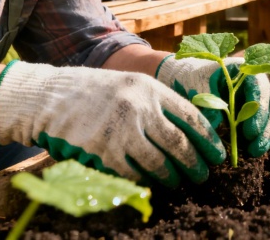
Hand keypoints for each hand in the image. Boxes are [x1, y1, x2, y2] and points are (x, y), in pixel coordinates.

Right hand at [0, 60, 224, 186]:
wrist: (51, 97)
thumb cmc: (98, 92)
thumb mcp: (133, 85)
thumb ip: (160, 102)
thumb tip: (194, 127)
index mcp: (151, 89)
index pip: (191, 116)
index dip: (208, 139)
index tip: (218, 153)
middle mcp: (139, 108)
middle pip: (178, 143)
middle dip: (195, 163)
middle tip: (203, 175)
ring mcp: (120, 131)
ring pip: (158, 163)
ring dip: (172, 177)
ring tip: (177, 182)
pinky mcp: (102, 152)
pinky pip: (132, 174)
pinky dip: (144, 182)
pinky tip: (150, 184)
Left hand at [157, 55, 269, 156]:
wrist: (188, 78)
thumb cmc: (192, 77)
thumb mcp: (195, 84)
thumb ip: (206, 99)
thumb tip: (217, 122)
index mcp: (243, 68)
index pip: (259, 86)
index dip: (258, 109)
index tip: (250, 132)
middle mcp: (255, 80)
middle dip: (265, 125)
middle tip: (253, 147)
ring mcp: (257, 95)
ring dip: (266, 133)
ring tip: (254, 152)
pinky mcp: (255, 108)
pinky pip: (266, 122)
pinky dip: (263, 136)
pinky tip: (253, 150)